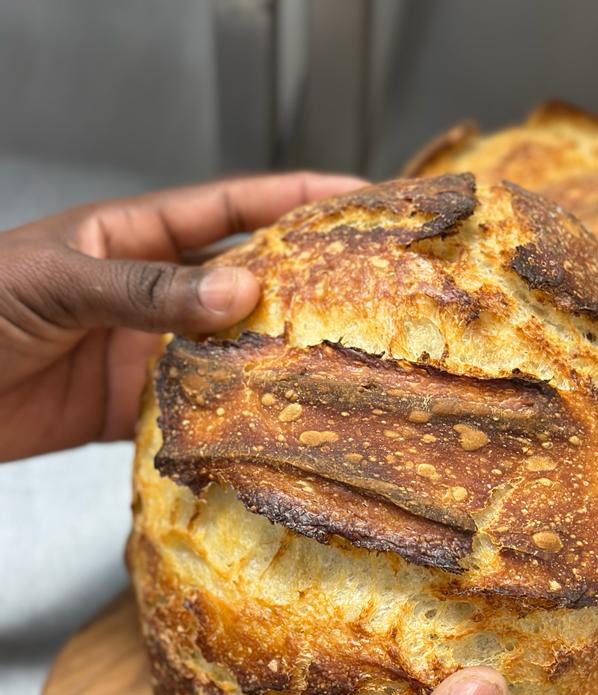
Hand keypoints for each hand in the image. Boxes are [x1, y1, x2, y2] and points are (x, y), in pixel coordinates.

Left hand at [0, 171, 362, 460]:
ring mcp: (143, 353)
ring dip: (271, 361)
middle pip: (241, 284)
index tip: (352, 194)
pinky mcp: (131, 410)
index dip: (293, 197)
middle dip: (301, 285)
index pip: (228, 209)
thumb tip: (243, 290)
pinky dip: (229, 420)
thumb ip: (148, 288)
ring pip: (226, 353)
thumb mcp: (59, 280)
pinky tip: (266, 424)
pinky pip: (194, 412)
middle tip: (366, 293)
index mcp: (132, 238)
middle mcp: (150, 295)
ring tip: (331, 365)